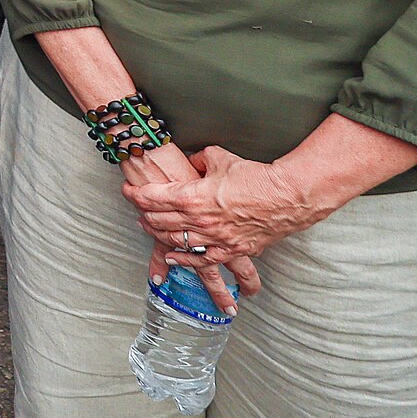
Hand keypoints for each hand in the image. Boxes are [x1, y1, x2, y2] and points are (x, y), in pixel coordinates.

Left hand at [129, 144, 330, 265]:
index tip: (128, 190)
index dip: (136, 194)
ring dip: (158, 234)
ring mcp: (216, 238)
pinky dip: (184, 259)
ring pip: (177, 240)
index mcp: (193, 197)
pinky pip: (202, 259)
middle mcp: (200, 221)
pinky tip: (173, 258)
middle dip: (144, 213)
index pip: (153, 198)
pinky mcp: (233, 249)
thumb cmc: (255, 176)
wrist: (288, 196)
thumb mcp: (219, 158)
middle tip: (136, 208)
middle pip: (160, 220)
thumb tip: (192, 162)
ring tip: (148, 226)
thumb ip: (199, 160)